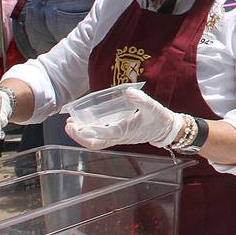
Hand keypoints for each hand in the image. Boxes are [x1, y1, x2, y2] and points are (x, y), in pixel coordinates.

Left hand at [67, 88, 181, 149]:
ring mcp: (118, 137)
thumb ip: (141, 100)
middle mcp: (119, 137)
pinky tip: (85, 122)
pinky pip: (100, 137)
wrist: (166, 129)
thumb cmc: (160, 119)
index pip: (103, 134)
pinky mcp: (118, 134)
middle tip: (68, 125)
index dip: (88, 132)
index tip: (77, 126)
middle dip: (79, 136)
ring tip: (72, 124)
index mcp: (125, 131)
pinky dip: (90, 131)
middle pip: (94, 142)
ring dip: (82, 134)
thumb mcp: (153, 107)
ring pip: (95, 141)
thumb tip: (128, 91)